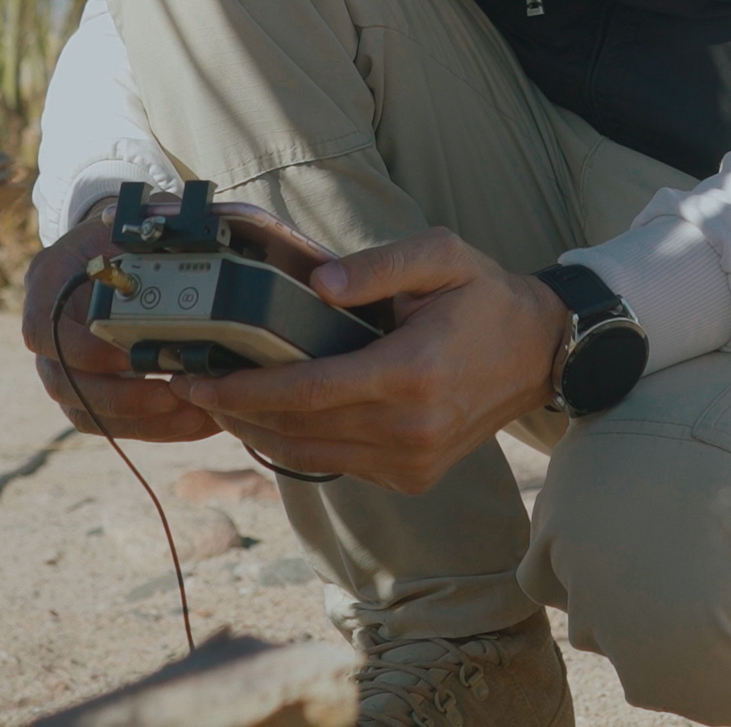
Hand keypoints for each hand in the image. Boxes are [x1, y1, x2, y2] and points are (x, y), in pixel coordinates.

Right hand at [14, 196, 338, 444]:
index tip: (126, 356)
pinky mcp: (92, 390)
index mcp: (48, 283)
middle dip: (119, 398)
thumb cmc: (125, 231)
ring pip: (86, 413)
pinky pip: (113, 422)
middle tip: (170, 396)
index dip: (80, 351)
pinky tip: (195, 420)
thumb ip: (154, 227)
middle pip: (63, 384)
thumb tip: (191, 229)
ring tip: (191, 414)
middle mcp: (48, 330)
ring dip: (140, 421)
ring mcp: (65, 365)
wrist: (114, 247)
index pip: (43, 331)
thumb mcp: (134, 220)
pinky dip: (154, 427)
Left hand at [172, 227, 566, 494]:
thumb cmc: (484, 297)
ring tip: (217, 403)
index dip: (245, 389)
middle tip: (189, 386)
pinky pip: (338, 465)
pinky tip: (271, 418)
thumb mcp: (442, 255)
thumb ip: (380, 265)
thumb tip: (318, 282)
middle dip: (236, 411)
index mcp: (411, 373)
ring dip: (257, 433)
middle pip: (298, 430)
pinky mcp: (413, 476)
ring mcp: (412, 460)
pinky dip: (297, 446)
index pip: (307, 391)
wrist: (540, 353)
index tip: (198, 378)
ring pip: (311, 457)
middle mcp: (410, 428)